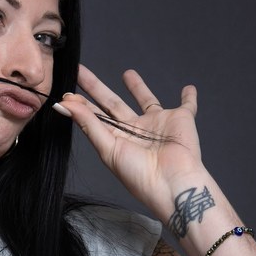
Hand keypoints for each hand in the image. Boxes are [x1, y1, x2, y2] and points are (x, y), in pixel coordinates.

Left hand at [57, 66, 203, 217]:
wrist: (172, 183)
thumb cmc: (139, 174)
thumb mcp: (108, 148)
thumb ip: (89, 123)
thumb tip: (65, 103)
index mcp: (117, 139)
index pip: (94, 117)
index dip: (81, 105)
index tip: (66, 94)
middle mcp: (135, 130)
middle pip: (112, 103)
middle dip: (97, 88)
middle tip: (80, 72)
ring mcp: (157, 124)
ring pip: (146, 100)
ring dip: (138, 88)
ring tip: (128, 73)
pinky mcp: (180, 119)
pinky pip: (188, 105)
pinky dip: (190, 98)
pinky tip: (189, 89)